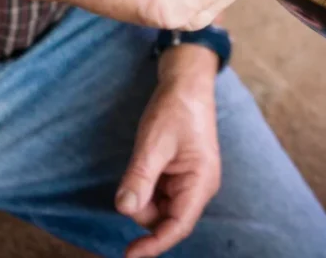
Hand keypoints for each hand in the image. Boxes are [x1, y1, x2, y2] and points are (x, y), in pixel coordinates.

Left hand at [116, 45, 221, 257]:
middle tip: (132, 179)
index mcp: (200, 182)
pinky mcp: (181, 176)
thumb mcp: (153, 143)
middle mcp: (199, 188)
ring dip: (144, 196)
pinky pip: (159, 195)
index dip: (153, 245)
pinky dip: (146, 188)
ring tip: (143, 162)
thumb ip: (140, 178)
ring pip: (160, 208)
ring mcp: (190, 183)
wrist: (186, 83)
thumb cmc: (175, 109)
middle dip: (143, 208)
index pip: (177, 226)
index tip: (128, 255)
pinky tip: (145, 165)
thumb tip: (124, 209)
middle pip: (165, 219)